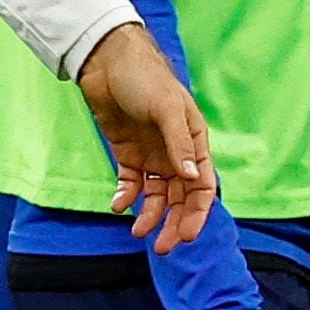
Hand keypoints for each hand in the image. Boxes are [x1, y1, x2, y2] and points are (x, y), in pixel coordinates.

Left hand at [73, 24, 215, 255]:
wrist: (107, 62)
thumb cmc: (145, 78)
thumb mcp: (166, 107)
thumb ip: (178, 142)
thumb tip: (189, 178)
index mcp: (194, 142)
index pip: (202, 186)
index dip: (197, 213)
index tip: (185, 235)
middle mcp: (176, 153)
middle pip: (180, 198)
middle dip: (173, 223)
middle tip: (163, 247)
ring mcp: (152, 155)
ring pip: (156, 196)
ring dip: (150, 216)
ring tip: (137, 232)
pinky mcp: (128, 155)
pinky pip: (131, 184)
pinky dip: (126, 197)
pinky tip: (117, 205)